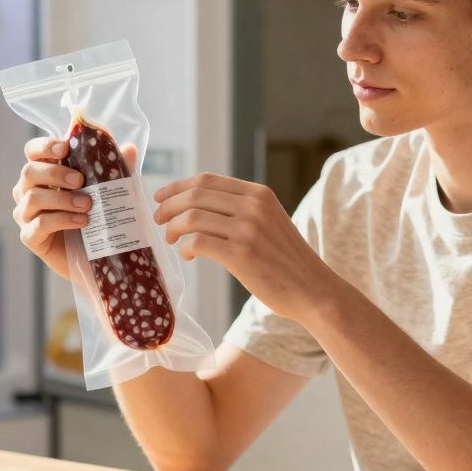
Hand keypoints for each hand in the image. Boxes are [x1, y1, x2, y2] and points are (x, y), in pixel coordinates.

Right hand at [11, 136, 137, 279]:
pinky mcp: (30, 237)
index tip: (65, 149)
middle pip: (29, 172)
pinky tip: (82, 221)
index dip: (44, 146)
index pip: (33, 151)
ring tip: (87, 205)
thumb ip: (116, 169)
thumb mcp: (110, 190)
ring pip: (33, 198)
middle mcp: (28, 191)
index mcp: (44, 173)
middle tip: (81, 180)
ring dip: (62, 198)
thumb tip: (129, 149)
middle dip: (55, 173)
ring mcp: (26, 215)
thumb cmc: (98, 218)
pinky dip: (62, 220)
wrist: (98, 258)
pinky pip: (39, 225)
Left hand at [152, 173, 335, 317]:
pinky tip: (186, 255)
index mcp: (259, 195)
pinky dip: (184, 247)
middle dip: (169, 206)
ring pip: (192, 217)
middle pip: (195, 195)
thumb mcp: (270, 222)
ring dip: (173, 227)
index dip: (178, 186)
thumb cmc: (288, 262)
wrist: (314, 290)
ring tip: (170, 239)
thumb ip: (243, 211)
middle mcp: (253, 207)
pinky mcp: (241, 255)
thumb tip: (201, 207)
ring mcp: (248, 230)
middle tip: (158, 220)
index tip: (162, 197)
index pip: (207, 180)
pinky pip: (197, 242)